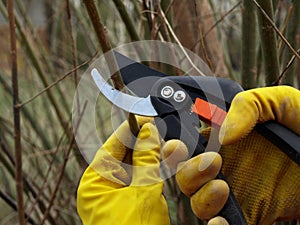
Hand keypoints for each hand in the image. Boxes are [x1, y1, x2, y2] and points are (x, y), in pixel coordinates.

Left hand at [77, 117, 169, 224]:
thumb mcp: (143, 190)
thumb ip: (147, 159)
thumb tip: (149, 133)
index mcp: (95, 183)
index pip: (113, 145)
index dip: (131, 129)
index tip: (147, 119)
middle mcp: (102, 188)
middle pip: (124, 155)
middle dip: (145, 144)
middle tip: (160, 133)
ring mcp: (115, 196)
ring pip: (135, 168)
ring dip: (153, 158)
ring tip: (168, 148)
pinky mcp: (129, 203)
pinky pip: (141, 181)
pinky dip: (154, 172)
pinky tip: (166, 162)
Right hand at [164, 86, 299, 224]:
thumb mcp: (277, 102)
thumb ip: (246, 106)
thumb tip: (223, 135)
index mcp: (224, 140)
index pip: (189, 146)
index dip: (175, 149)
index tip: (177, 146)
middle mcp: (225, 167)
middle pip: (187, 177)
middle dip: (187, 172)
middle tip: (212, 161)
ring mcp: (237, 192)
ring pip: (199, 202)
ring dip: (201, 198)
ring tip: (221, 188)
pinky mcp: (253, 213)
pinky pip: (225, 224)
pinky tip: (221, 221)